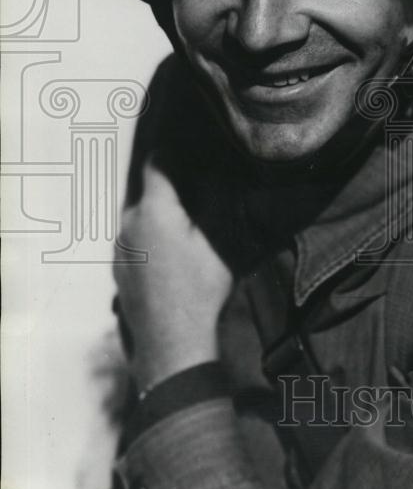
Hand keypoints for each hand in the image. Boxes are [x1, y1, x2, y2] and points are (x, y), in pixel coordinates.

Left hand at [114, 157, 233, 391]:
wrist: (172, 344)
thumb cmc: (199, 291)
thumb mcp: (218, 241)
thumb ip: (216, 201)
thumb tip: (217, 172)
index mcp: (153, 211)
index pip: (158, 164)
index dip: (173, 151)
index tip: (189, 145)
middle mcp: (128, 224)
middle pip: (149, 193)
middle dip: (172, 190)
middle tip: (198, 192)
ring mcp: (119, 249)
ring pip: (142, 219)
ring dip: (161, 217)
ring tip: (188, 229)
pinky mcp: (119, 270)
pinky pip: (136, 242)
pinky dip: (152, 240)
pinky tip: (173, 256)